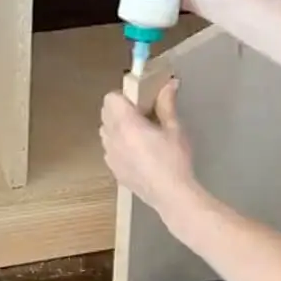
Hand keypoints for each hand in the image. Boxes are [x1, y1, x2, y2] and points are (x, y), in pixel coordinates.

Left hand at [100, 79, 201, 225]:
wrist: (171, 196)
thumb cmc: (174, 161)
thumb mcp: (174, 129)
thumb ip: (167, 104)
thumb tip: (170, 84)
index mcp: (126, 124)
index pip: (110, 98)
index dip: (124, 96)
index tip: (140, 101)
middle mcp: (113, 138)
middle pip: (105, 113)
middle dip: (120, 110)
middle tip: (142, 115)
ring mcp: (110, 156)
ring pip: (105, 132)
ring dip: (117, 127)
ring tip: (139, 135)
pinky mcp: (114, 170)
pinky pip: (109, 149)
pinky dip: (118, 145)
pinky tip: (138, 154)